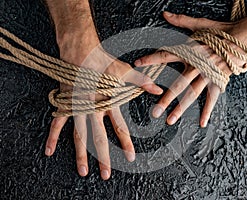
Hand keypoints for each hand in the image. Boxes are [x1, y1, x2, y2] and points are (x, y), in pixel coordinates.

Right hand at [45, 25, 162, 179]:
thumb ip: (141, 82)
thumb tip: (158, 89)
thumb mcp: (125, 71)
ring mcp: (78, 108)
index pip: (119, 127)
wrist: (81, 50)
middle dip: (103, 157)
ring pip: (79, 135)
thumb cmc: (103, 60)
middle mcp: (93, 109)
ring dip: (81, 154)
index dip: (125, 143)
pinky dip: (53, 137)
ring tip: (83, 172)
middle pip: (98, 137)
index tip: (130, 158)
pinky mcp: (65, 104)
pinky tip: (49, 151)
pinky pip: (58, 123)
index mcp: (108, 103)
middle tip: (106, 174)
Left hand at [134, 11, 246, 126]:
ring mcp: (208, 74)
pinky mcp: (219, 80)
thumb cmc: (222, 31)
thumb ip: (181, 21)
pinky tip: (202, 123)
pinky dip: (208, 110)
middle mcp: (197, 64)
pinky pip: (212, 98)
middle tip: (154, 112)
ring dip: (181, 108)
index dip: (151, 59)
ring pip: (192, 94)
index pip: (166, 54)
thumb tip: (165, 14)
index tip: (137, 64)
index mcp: (190, 50)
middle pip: (178, 83)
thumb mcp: (201, 24)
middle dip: (165, 98)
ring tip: (170, 120)